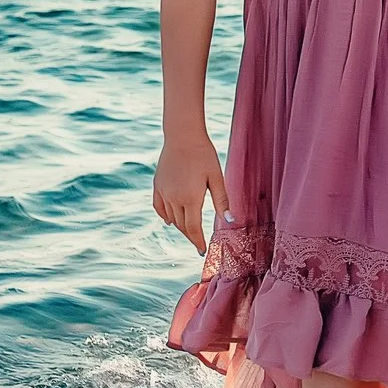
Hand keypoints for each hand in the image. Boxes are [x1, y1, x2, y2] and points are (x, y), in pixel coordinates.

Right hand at [152, 131, 227, 252]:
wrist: (182, 136)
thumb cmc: (204, 155)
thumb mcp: (217, 177)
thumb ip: (222, 200)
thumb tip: (229, 221)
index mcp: (190, 198)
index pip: (193, 228)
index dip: (198, 241)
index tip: (202, 251)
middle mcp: (174, 198)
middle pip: (181, 225)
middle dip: (190, 236)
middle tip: (198, 243)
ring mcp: (163, 192)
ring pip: (170, 218)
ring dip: (179, 227)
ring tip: (189, 232)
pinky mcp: (157, 185)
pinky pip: (159, 207)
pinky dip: (165, 216)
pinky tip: (170, 220)